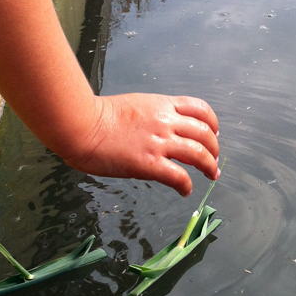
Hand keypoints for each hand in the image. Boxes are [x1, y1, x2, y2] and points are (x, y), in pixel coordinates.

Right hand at [63, 93, 219, 196]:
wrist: (81, 125)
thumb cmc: (98, 116)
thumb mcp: (134, 106)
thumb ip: (152, 116)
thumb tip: (160, 131)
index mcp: (162, 105)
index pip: (200, 109)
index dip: (212, 123)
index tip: (213, 133)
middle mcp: (165, 121)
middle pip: (205, 133)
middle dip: (214, 148)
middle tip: (214, 160)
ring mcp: (158, 142)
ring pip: (198, 154)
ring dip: (209, 166)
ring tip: (211, 174)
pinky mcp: (149, 163)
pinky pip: (178, 176)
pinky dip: (186, 185)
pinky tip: (185, 190)